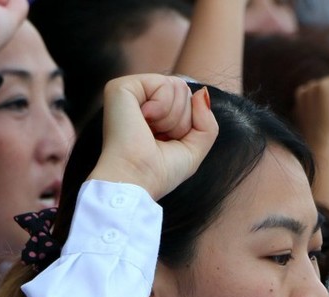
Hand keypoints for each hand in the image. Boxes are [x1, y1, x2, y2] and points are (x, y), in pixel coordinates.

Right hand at [91, 75, 218, 200]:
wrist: (135, 180)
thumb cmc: (159, 172)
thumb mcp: (194, 149)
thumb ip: (207, 121)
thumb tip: (201, 93)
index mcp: (153, 113)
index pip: (187, 100)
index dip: (188, 124)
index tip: (166, 143)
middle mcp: (140, 100)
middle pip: (184, 90)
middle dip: (182, 120)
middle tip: (158, 138)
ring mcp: (129, 92)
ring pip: (177, 86)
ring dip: (173, 117)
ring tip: (150, 132)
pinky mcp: (121, 87)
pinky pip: (163, 83)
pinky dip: (163, 106)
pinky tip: (144, 119)